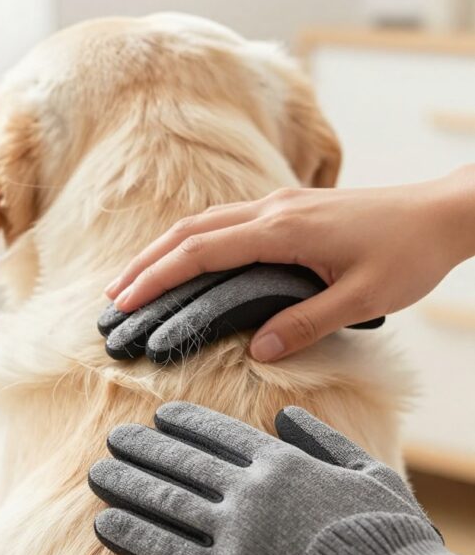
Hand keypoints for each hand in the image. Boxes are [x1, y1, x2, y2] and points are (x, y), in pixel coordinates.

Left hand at [89, 403, 474, 554]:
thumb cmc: (385, 532)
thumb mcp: (365, 471)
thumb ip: (323, 439)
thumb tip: (286, 415)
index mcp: (282, 463)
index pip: (221, 435)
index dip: (185, 424)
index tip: (159, 415)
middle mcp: (249, 491)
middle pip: (183, 463)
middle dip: (145, 448)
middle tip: (113, 438)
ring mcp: (233, 534)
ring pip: (167, 501)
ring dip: (128, 485)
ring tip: (96, 473)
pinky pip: (167, 551)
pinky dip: (133, 536)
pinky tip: (104, 524)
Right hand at [105, 167, 474, 360]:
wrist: (443, 214)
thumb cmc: (408, 254)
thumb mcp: (361, 299)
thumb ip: (305, 323)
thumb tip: (256, 349)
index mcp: (283, 230)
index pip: (202, 252)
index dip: (157, 277)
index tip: (124, 301)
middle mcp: (274, 210)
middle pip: (191, 231)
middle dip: (146, 263)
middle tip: (113, 297)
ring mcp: (282, 205)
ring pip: (206, 223)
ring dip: (166, 250)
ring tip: (136, 280)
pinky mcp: (292, 210)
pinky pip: (229, 222)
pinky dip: (197, 243)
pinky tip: (188, 261)